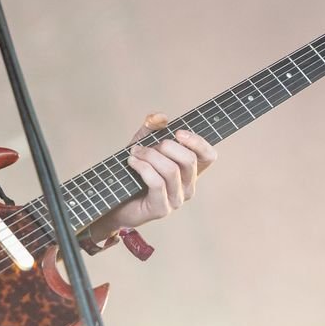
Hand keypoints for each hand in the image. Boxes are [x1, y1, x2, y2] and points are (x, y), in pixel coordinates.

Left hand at [92, 113, 217, 235]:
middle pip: (189, 160)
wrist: (115, 201)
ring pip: (171, 170)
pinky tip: (132, 162)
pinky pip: (157, 182)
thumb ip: (152, 129)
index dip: (198, 142)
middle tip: (147, 146)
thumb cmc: (133, 173)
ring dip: (150, 156)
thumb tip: (161, 117)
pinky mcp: (162, 208)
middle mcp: (188, 186)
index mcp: (190, 171)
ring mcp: (176, 199)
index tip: (178, 133)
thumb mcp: (143, 144)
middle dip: (166, 146)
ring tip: (134, 152)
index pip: (209, 156)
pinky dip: (142, 167)